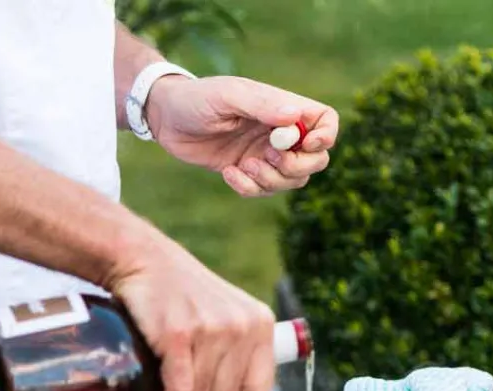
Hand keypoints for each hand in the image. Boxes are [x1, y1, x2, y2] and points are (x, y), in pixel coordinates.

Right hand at [110, 223, 275, 390]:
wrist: (145, 261)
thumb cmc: (185, 296)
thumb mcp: (227, 323)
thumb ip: (246, 368)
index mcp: (260, 323)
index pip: (259, 388)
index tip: (214, 389)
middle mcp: (240, 326)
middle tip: (186, 383)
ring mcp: (210, 330)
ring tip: (172, 381)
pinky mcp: (177, 335)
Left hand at [146, 75, 338, 196]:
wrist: (167, 119)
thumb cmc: (198, 98)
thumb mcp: (229, 96)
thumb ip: (262, 106)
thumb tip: (295, 118)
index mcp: (283, 109)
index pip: (325, 122)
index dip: (325, 137)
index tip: (305, 144)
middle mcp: (280, 133)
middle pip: (316, 160)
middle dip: (296, 167)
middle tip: (268, 157)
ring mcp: (265, 155)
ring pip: (291, 182)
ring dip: (270, 181)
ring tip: (244, 165)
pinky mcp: (247, 173)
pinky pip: (262, 192)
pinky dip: (248, 188)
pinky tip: (227, 173)